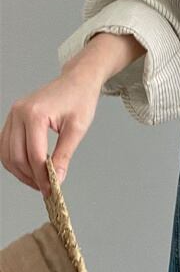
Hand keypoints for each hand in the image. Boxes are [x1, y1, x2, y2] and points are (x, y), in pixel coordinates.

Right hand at [0, 60, 102, 195]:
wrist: (77, 80)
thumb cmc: (80, 99)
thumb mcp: (77, 129)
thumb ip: (64, 155)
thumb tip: (56, 180)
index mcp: (34, 115)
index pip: (34, 155)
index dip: (42, 177)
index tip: (52, 190)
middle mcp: (18, 113)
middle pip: (16, 156)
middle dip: (30, 177)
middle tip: (46, 189)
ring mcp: (13, 114)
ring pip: (6, 153)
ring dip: (20, 171)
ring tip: (38, 181)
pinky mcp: (13, 117)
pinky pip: (6, 144)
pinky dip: (15, 160)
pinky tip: (30, 168)